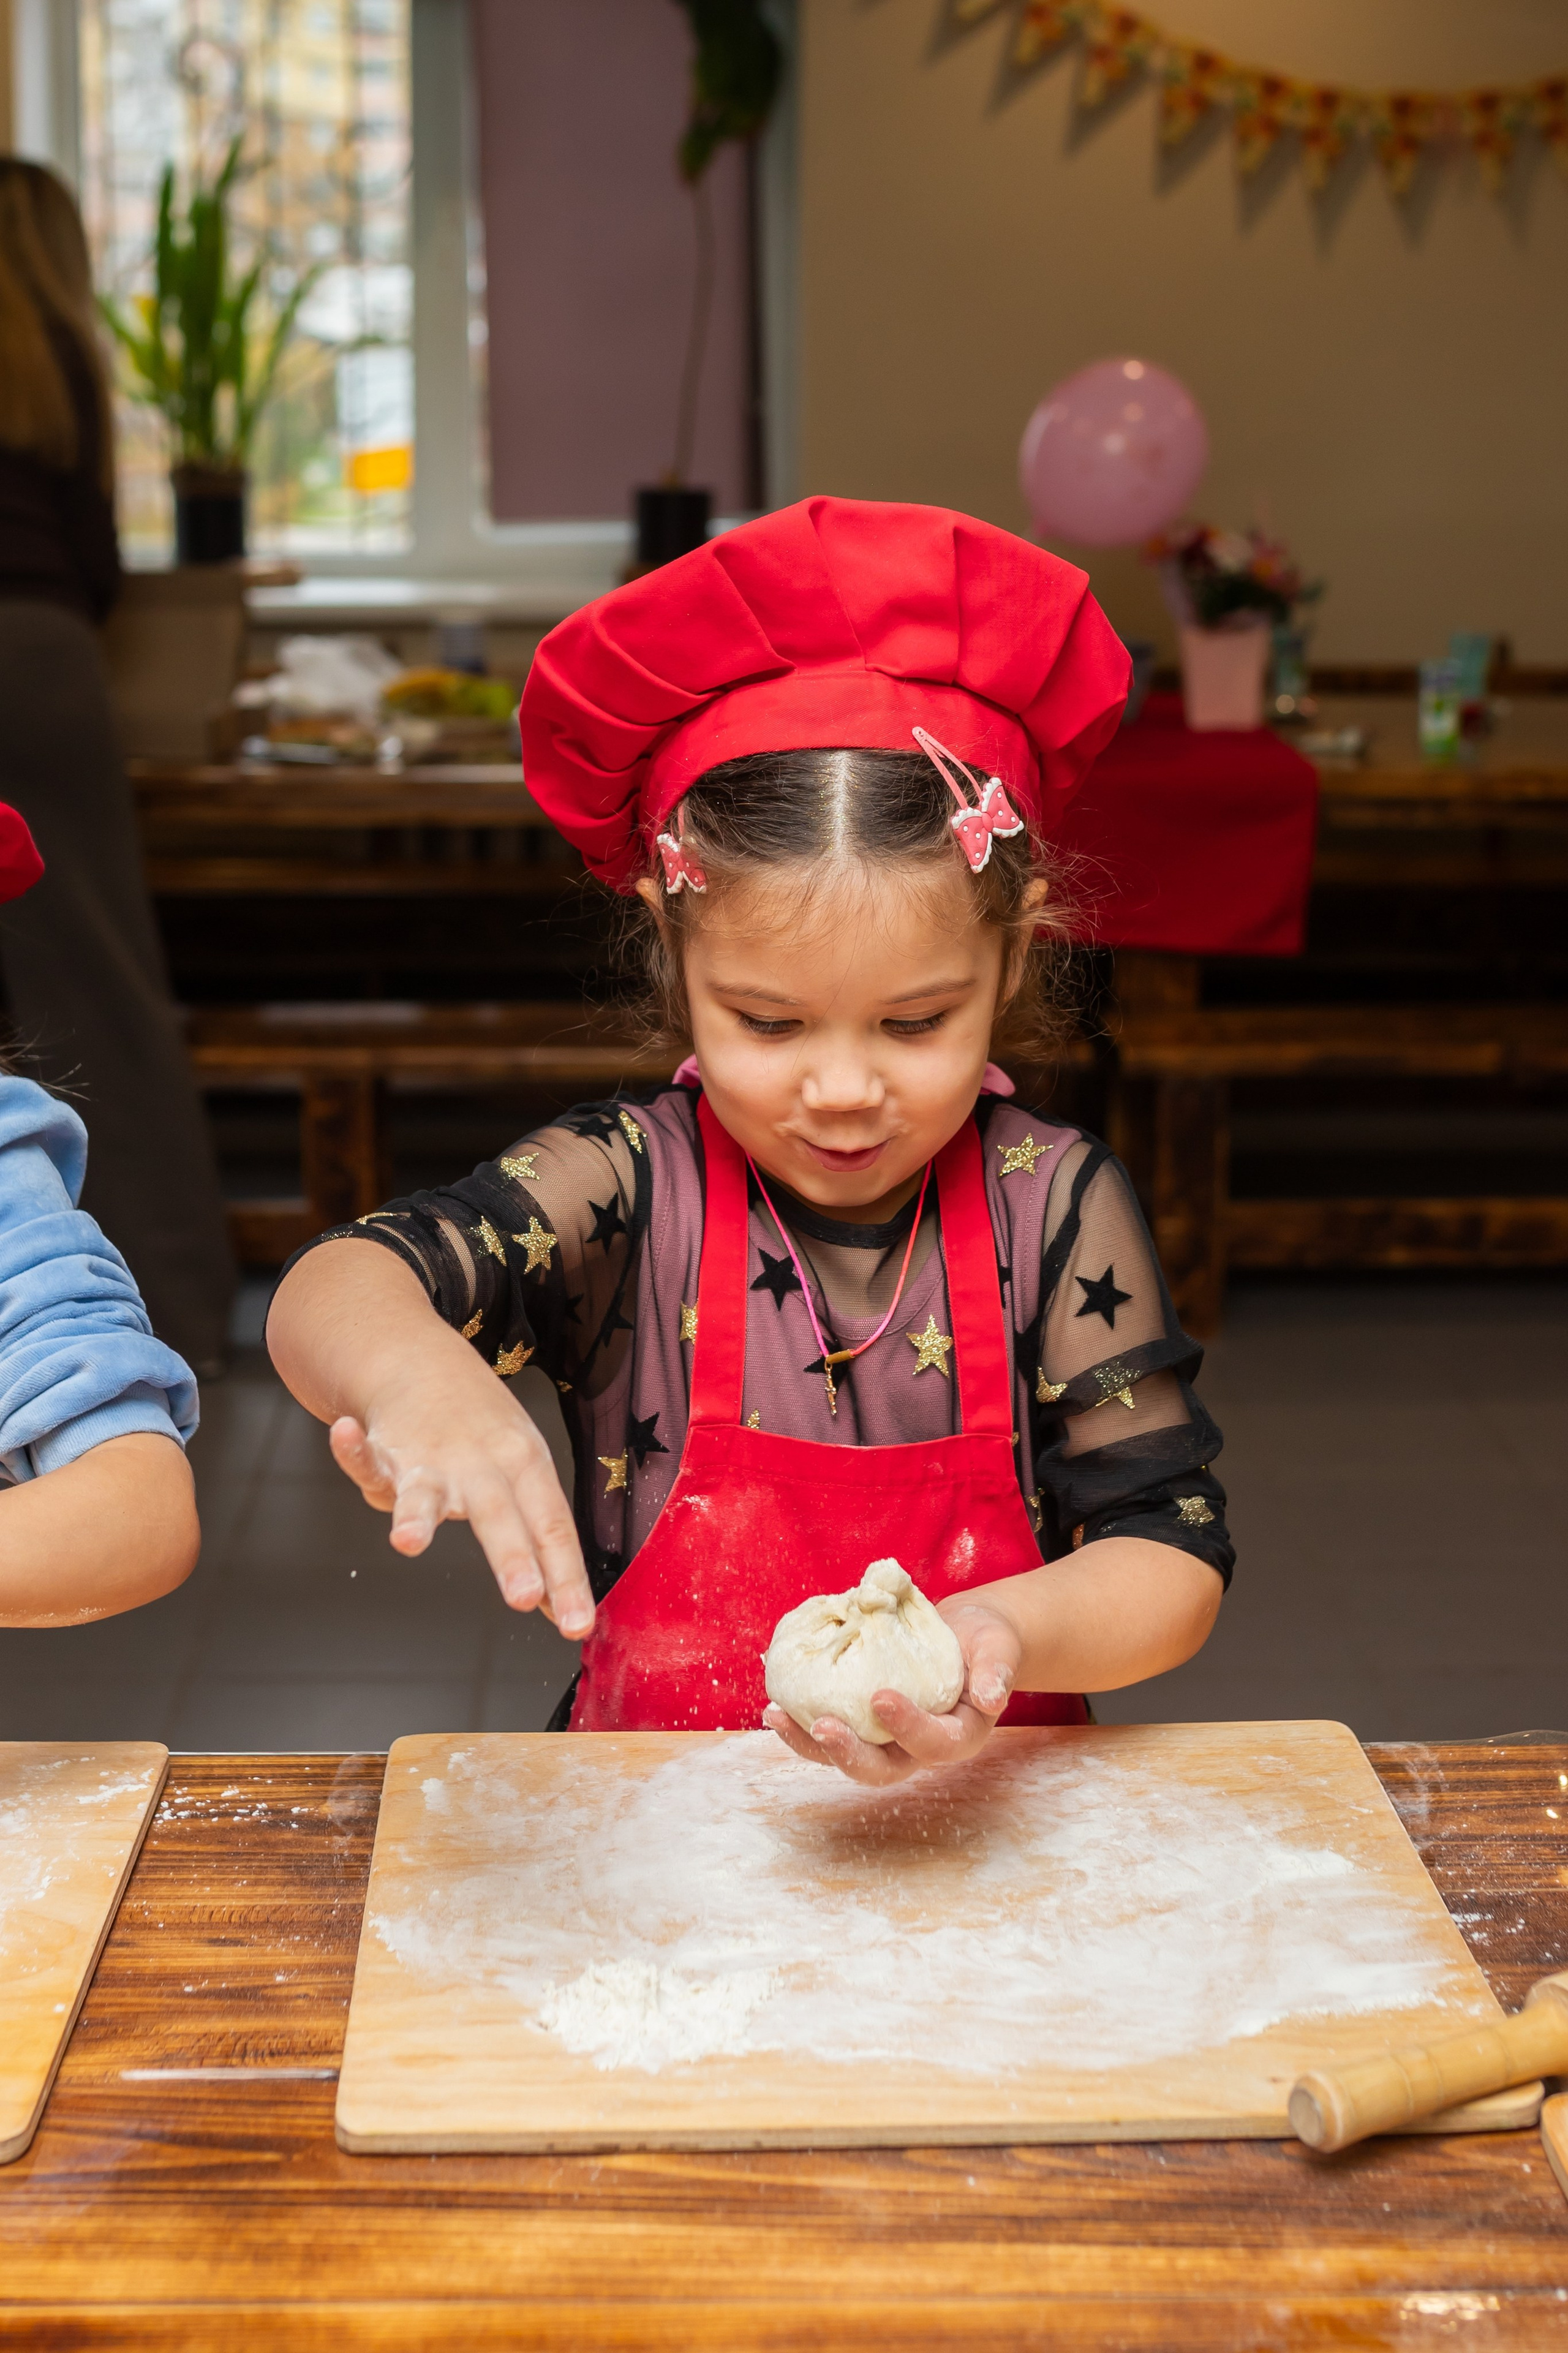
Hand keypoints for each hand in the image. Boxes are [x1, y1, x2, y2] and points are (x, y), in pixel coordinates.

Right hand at [328, 1365, 594, 1638]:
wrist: (428, 1366)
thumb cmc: (485, 1434)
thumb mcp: (525, 1477)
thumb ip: (539, 1545)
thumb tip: (565, 1611)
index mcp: (526, 1468)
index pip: (552, 1527)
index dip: (566, 1578)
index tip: (578, 1625)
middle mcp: (482, 1464)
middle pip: (499, 1515)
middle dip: (512, 1557)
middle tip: (525, 1597)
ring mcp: (432, 1459)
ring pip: (426, 1493)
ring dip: (417, 1517)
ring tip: (407, 1541)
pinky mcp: (386, 1454)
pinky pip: (368, 1457)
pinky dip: (354, 1449)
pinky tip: (345, 1434)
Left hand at [762, 1598, 1023, 1784]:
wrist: (966, 1635)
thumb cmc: (985, 1640)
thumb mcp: (999, 1647)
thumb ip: (996, 1670)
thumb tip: (990, 1697)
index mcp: (959, 1736)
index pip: (935, 1744)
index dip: (909, 1727)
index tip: (881, 1697)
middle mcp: (919, 1749)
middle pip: (883, 1770)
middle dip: (850, 1755)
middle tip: (823, 1726)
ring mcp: (888, 1741)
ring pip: (847, 1758)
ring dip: (810, 1745)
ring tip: (776, 1716)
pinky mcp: (863, 1725)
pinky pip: (831, 1732)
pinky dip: (802, 1724)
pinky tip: (775, 1706)